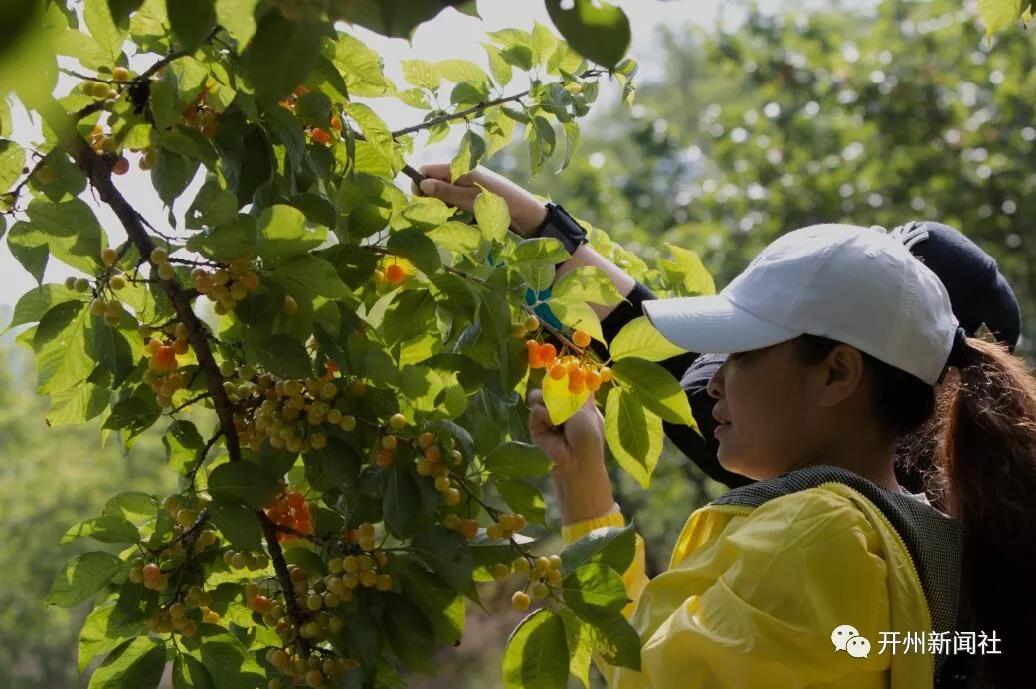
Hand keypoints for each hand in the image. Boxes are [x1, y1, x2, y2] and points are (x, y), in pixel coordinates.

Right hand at [411, 163, 547, 237]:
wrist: (527, 214)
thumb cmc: (499, 203)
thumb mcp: (469, 198)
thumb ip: (446, 191)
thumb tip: (421, 184)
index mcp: (460, 168)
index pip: (427, 170)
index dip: (420, 184)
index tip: (422, 203)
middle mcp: (461, 174)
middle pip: (434, 183)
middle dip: (432, 198)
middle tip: (440, 214)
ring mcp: (467, 186)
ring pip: (444, 195)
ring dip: (444, 207)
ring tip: (454, 218)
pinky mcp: (473, 198)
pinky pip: (455, 202)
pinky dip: (454, 211)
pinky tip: (461, 220)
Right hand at [528, 387, 614, 523]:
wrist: (577, 463)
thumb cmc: (588, 437)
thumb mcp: (585, 411)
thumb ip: (572, 394)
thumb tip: (565, 376)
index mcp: (580, 406)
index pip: (568, 385)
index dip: (564, 378)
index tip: (561, 371)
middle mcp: (564, 410)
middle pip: (551, 389)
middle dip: (551, 388)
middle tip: (555, 389)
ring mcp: (549, 419)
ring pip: (539, 398)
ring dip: (547, 402)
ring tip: (556, 415)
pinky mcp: (537, 429)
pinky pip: (535, 412)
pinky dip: (542, 415)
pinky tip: (551, 424)